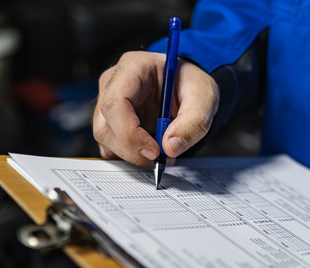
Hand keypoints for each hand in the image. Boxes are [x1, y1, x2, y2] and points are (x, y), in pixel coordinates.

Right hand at [92, 51, 218, 165]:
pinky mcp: (109, 124)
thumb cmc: (190, 84)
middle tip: (162, 156)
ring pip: (106, 140)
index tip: (154, 151)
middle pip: (105, 127)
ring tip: (161, 151)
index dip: (129, 133)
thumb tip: (171, 147)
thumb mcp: (204, 97)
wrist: (186, 87)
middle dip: (132, 149)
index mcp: (132, 68)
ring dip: (132, 154)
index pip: (114, 103)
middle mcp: (112, 85)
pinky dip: (130, 155)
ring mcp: (107, 105)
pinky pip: (110, 147)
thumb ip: (194, 122)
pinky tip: (149, 148)